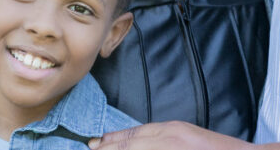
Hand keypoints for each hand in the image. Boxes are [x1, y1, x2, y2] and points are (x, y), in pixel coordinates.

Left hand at [89, 121, 254, 149]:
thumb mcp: (189, 136)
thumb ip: (164, 138)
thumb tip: (137, 143)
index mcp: (173, 131)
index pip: (134, 135)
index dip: (113, 140)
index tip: (96, 144)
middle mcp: (169, 141)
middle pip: (130, 146)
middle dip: (108, 149)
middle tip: (90, 149)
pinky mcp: (179, 149)